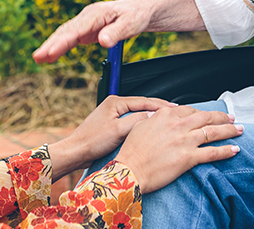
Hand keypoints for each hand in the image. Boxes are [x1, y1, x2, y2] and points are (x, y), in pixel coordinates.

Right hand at [32, 0, 152, 63]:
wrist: (140, 9)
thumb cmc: (136, 15)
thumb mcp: (131, 24)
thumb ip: (116, 33)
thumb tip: (102, 42)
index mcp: (96, 14)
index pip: (76, 30)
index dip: (62, 42)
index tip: (51, 52)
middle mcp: (87, 16)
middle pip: (65, 31)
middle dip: (50, 44)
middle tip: (37, 57)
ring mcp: (85, 22)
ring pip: (64, 34)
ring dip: (51, 46)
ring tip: (38, 58)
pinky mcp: (86, 29)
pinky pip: (70, 38)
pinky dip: (59, 46)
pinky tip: (50, 56)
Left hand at [47, 95, 175, 179]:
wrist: (77, 152)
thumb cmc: (92, 141)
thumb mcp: (118, 130)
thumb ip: (136, 121)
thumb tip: (153, 115)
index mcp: (115, 102)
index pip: (144, 100)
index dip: (161, 105)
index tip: (175, 109)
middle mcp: (114, 104)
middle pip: (142, 105)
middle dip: (159, 109)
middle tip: (176, 113)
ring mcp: (113, 114)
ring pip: (138, 113)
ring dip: (151, 116)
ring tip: (167, 120)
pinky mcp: (112, 124)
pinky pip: (132, 120)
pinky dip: (143, 123)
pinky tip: (151, 128)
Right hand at [113, 106, 242, 192]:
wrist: (130, 170)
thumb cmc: (132, 151)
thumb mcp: (140, 125)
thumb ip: (154, 118)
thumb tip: (159, 115)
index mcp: (166, 115)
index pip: (190, 110)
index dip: (202, 112)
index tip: (208, 114)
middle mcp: (178, 125)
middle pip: (206, 117)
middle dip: (221, 117)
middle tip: (230, 118)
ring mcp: (185, 140)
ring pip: (213, 132)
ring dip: (229, 130)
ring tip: (239, 130)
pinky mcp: (189, 157)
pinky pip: (212, 152)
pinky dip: (225, 151)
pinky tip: (234, 150)